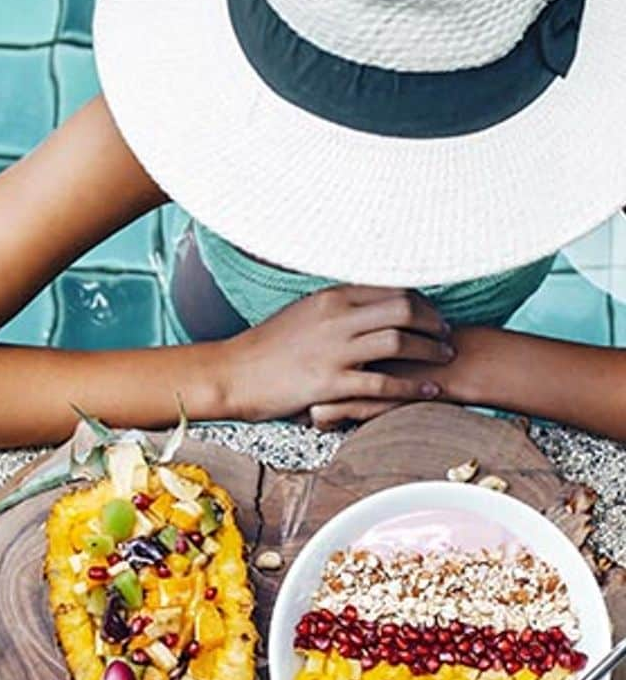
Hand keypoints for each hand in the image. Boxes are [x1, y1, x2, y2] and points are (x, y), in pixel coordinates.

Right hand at [217, 285, 454, 427]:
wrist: (232, 373)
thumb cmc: (265, 346)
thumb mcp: (302, 313)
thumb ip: (335, 307)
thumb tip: (364, 304)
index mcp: (330, 297)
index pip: (390, 288)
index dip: (421, 300)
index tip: (433, 313)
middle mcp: (335, 318)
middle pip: (403, 309)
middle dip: (433, 321)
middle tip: (447, 334)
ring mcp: (333, 351)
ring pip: (399, 342)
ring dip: (429, 350)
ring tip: (445, 358)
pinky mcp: (329, 383)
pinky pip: (382, 383)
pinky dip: (412, 386)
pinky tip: (429, 391)